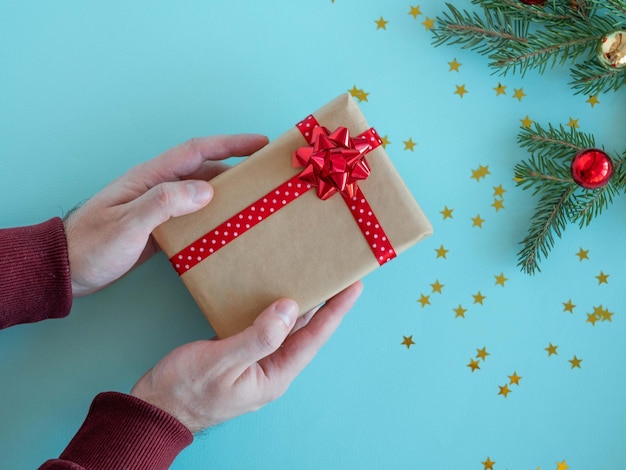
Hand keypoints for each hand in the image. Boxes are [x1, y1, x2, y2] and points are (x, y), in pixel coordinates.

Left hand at [63, 135, 268, 295]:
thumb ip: (164, 203)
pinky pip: (195, 216)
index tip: (260, 143)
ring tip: (256, 201)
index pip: (197, 152)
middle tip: (266, 174)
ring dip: (228, 194)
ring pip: (202, 193)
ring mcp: (160, 208)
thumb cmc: (93, 246)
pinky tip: (228, 228)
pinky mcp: (160, 228)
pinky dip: (214, 217)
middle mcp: (158, 187)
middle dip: (237, 168)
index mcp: (150, 178)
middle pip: (205, 170)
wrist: (67, 269)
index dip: (230, 145)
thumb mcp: (128, 223)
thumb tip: (207, 189)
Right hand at [130, 281, 362, 432]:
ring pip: (285, 327)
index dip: (335, 311)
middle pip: (305, 331)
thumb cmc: (184, 391)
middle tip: (337, 274)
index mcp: (275, 375)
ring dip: (299, 303)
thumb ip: (258, 337)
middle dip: (323, 304)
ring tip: (313, 276)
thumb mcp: (221, 363)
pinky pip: (264, 326)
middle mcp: (271, 368)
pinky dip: (272, 307)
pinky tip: (273, 290)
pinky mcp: (239, 352)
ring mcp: (256, 361)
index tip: (353, 286)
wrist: (154, 408)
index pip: (313, 338)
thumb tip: (290, 308)